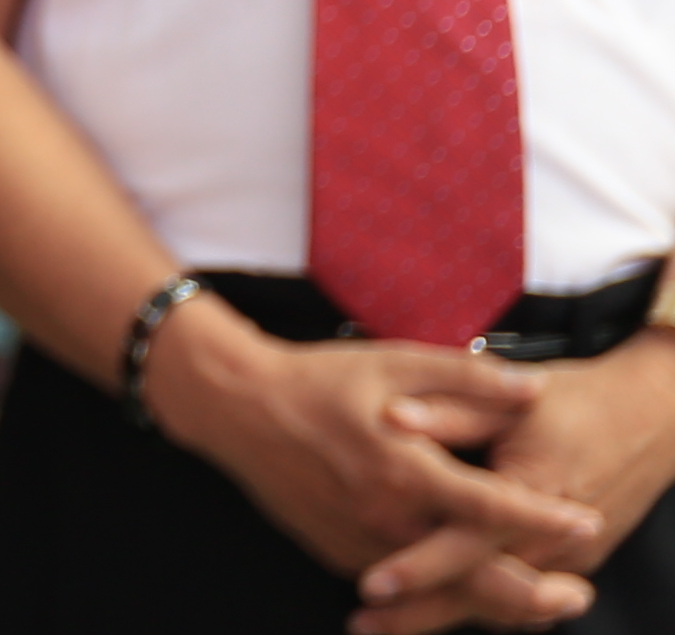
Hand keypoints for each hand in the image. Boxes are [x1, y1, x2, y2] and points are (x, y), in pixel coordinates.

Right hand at [144, 303, 595, 603]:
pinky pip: (401, 584)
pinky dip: (437, 591)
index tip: (582, 520)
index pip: (491, 505)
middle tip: (571, 597)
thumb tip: (534, 388)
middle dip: (531, 596)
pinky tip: (465, 588)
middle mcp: (386, 516)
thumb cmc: (317, 379)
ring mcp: (360, 542)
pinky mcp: (340, 552)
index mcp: (405, 468)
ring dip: (490, 602)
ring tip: (534, 605)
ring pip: (438, 591)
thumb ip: (468, 376)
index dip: (543, 517)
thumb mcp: (393, 363)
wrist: (234, 407)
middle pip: (473, 576)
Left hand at [357, 330, 674, 631]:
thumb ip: (451, 411)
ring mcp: (568, 558)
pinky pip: (522, 598)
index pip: (469, 542)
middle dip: (423, 613)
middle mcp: (553, 538)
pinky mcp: (571, 563)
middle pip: (482, 589)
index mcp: (533, 492)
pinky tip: (433, 614)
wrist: (649, 420)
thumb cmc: (574, 403)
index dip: (421, 565)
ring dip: (446, 615)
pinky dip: (481, 606)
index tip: (374, 585)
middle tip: (366, 625)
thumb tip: (390, 414)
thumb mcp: (511, 400)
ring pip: (502, 603)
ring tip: (385, 628)